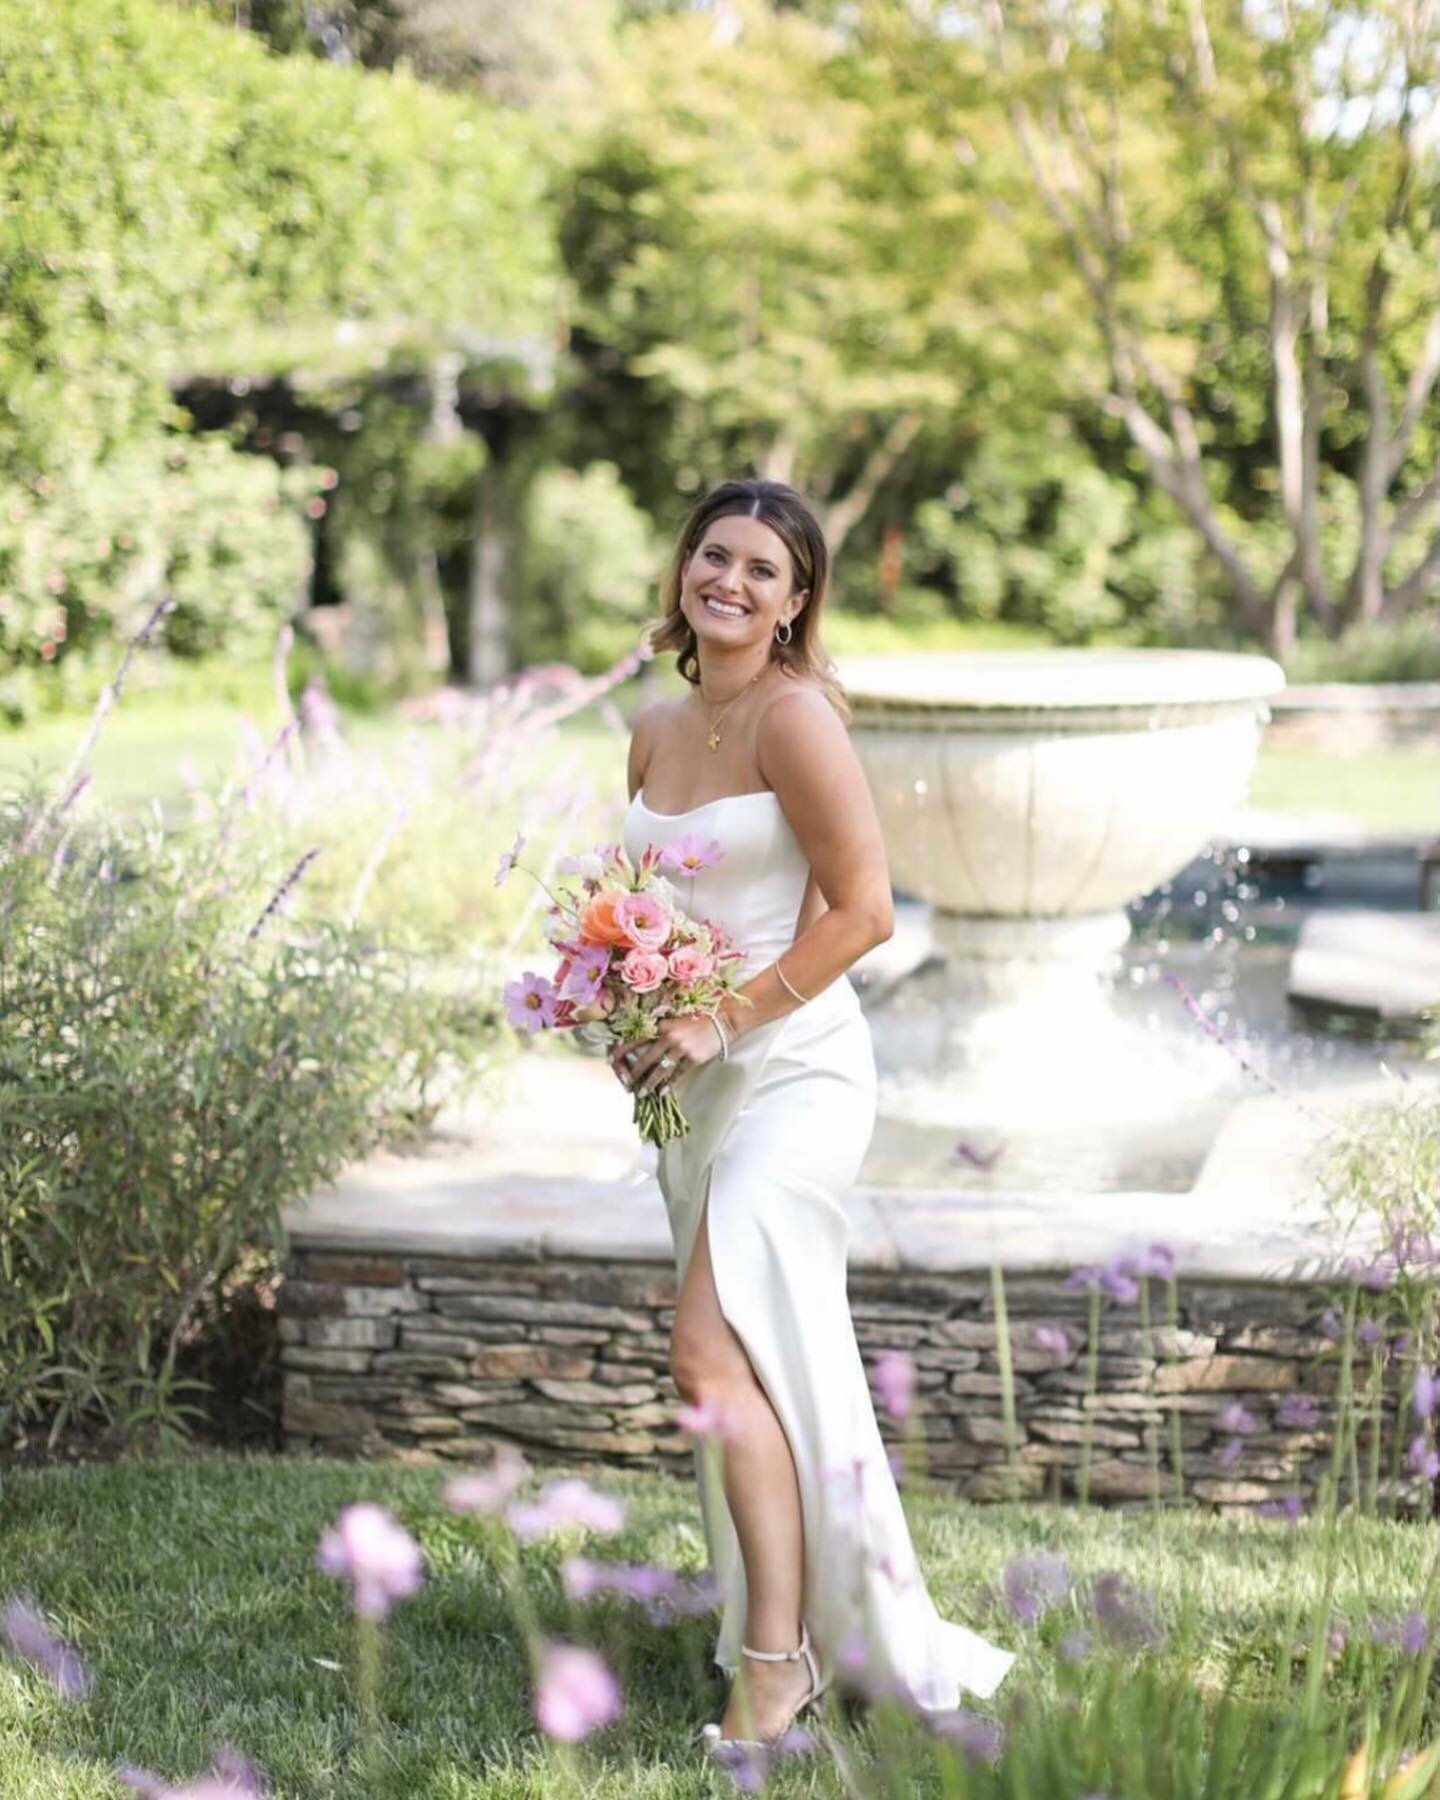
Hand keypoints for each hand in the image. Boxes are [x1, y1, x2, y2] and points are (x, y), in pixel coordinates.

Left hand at [609, 1013, 727, 1097]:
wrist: (722, 1021)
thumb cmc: (699, 1018)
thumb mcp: (676, 1020)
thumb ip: (661, 1030)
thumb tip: (644, 1043)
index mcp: (663, 1026)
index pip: (638, 1039)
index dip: (623, 1050)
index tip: (612, 1059)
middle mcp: (670, 1038)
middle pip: (646, 1058)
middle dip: (635, 1072)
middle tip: (627, 1082)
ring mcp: (682, 1049)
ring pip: (661, 1070)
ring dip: (650, 1083)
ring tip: (642, 1092)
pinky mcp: (693, 1059)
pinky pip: (677, 1075)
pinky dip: (669, 1084)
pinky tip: (662, 1091)